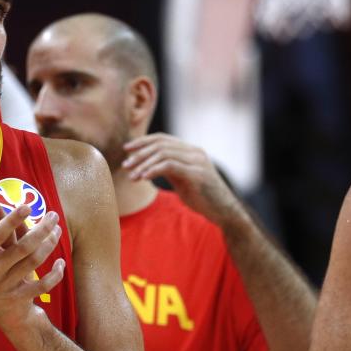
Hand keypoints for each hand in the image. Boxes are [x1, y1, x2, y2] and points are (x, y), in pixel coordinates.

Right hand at [0, 195, 64, 334]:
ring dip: (48, 246)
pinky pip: (38, 289)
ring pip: (33, 264)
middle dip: (41, 229)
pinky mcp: (12, 299)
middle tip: (53, 214)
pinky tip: (61, 263)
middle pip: (23, 248)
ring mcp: (4, 286)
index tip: (27, 206)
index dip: (12, 219)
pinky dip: (52, 277)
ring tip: (57, 230)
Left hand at [123, 133, 242, 223]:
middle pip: (160, 144)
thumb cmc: (203, 197)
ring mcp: (197, 162)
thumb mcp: (183, 179)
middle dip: (140, 154)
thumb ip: (169, 168)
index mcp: (191, 150)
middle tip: (125, 165)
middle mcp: (195, 152)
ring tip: (131, 175)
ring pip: (163, 154)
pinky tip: (143, 177)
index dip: (143, 141)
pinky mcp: (197, 174)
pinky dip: (153, 170)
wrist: (224, 212)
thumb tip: (148, 164)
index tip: (126, 149)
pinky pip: (170, 166)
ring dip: (143, 164)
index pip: (163, 138)